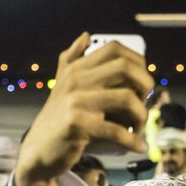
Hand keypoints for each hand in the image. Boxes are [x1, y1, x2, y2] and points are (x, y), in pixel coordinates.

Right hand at [17, 32, 152, 183]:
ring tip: (140, 127)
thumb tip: (85, 36)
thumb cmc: (58, 118)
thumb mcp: (62, 85)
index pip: (115, 49)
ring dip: (142, 115)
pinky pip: (117, 131)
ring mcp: (76, 101)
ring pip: (127, 99)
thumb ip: (72, 59)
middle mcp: (76, 80)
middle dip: (146, 85)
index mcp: (77, 68)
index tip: (143, 81)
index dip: (138, 62)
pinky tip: (139, 146)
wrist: (38, 150)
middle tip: (146, 102)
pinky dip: (133, 141)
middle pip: (125, 68)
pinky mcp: (77, 125)